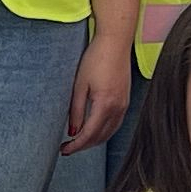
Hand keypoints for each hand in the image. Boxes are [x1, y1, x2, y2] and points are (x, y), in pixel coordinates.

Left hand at [63, 29, 136, 154]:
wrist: (115, 42)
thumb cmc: (96, 58)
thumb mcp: (80, 85)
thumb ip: (77, 110)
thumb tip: (73, 131)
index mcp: (105, 105)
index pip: (89, 134)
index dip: (76, 145)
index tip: (64, 150)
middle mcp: (118, 108)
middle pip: (100, 136)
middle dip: (84, 146)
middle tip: (68, 148)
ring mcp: (124, 104)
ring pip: (110, 132)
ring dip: (94, 140)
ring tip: (79, 141)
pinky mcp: (126, 99)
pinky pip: (116, 123)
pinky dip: (104, 131)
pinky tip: (94, 130)